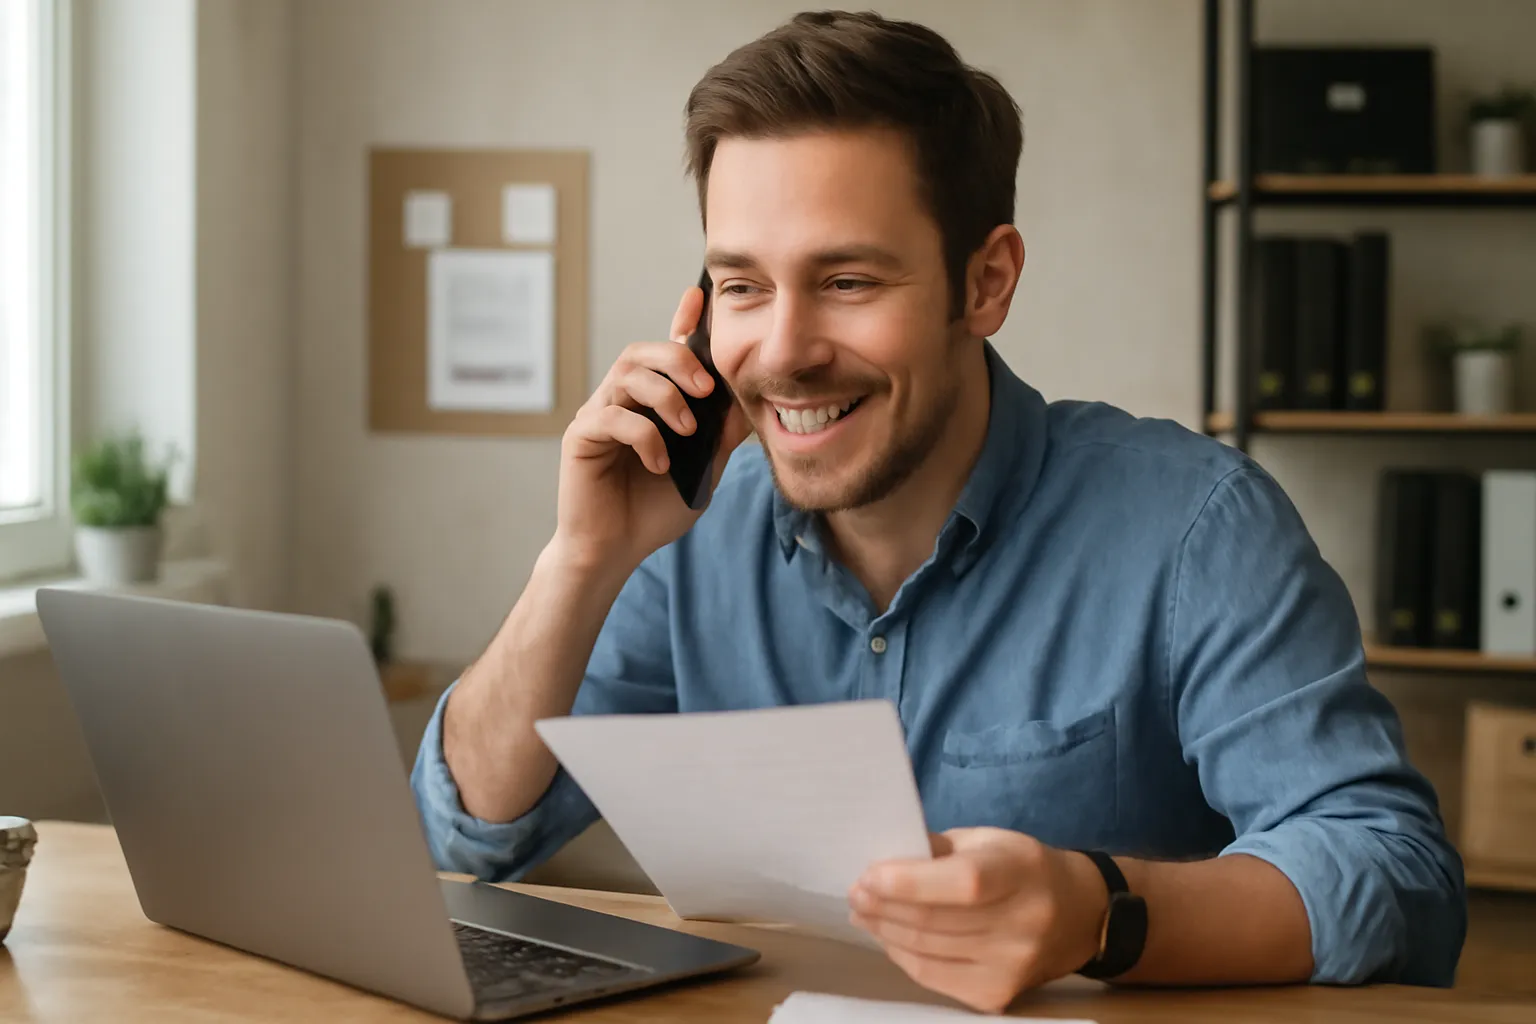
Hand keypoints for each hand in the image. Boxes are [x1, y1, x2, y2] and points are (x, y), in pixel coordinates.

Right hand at [554, 286, 751, 569]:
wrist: (616, 551)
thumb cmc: (655, 509)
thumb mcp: (705, 468)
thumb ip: (723, 433)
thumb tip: (754, 398)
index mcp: (650, 402)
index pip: (665, 352)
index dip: (681, 322)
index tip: (699, 298)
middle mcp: (621, 400)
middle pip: (642, 352)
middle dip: (679, 360)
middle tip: (707, 388)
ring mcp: (598, 415)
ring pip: (626, 375)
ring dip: (665, 396)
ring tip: (687, 430)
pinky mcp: (580, 437)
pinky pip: (611, 417)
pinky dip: (644, 436)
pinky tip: (660, 464)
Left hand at [848, 829, 1109, 1013]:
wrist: (1079, 915)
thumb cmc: (1022, 868)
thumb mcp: (988, 840)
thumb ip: (938, 849)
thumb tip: (883, 863)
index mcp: (1020, 873)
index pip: (962, 884)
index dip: (908, 881)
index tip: (867, 874)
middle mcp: (1021, 925)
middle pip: (935, 922)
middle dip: (883, 906)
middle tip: (855, 892)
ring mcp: (1010, 966)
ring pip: (927, 951)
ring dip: (885, 930)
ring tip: (864, 912)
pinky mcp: (997, 995)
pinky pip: (933, 977)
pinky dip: (902, 955)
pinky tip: (889, 936)